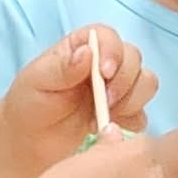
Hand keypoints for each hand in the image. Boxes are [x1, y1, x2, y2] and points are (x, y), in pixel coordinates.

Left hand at [4, 26, 154, 175]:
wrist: (30, 140)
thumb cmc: (30, 104)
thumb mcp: (37, 81)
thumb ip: (62, 67)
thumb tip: (87, 52)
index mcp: (83, 46)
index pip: (109, 37)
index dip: (113, 52)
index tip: (104, 74)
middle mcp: (105, 62)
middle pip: (134, 58)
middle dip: (124, 82)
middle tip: (104, 104)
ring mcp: (118, 87)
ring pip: (146, 83)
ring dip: (131, 101)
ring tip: (103, 118)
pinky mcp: (126, 112)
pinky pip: (144, 112)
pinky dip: (132, 121)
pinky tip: (108, 128)